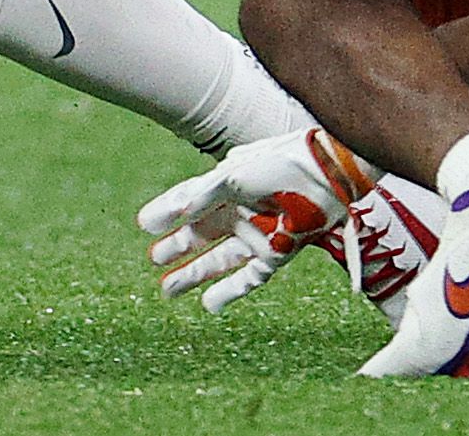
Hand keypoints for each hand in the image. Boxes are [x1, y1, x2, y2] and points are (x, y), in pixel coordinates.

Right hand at [138, 127, 376, 312]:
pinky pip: (249, 278)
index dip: (165, 211)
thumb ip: (203, 194)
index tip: (143, 224)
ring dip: (193, 274)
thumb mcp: (233, 175)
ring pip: (218, 260)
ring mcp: (258, 233)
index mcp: (225, 187)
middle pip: (200, 235)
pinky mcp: (277, 253)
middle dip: (175, 248)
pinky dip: (228, 292)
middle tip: (152, 260)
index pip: (188, 201)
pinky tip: (208, 304)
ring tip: (166, 289)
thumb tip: (177, 211)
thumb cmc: (279, 164)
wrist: (325, 174)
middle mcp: (239, 211)